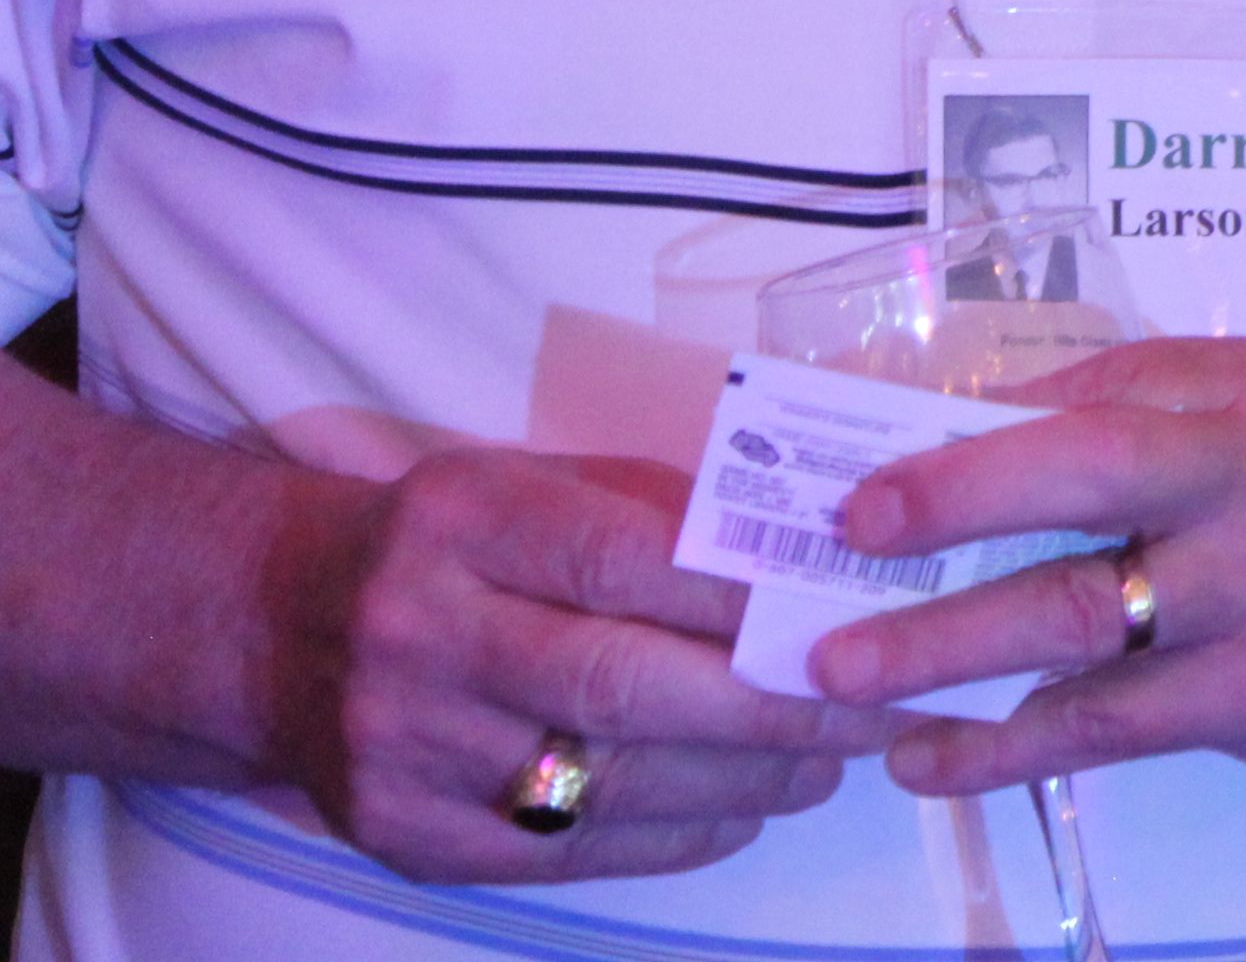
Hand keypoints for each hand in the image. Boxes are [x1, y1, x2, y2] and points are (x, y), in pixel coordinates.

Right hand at [278, 447, 889, 883]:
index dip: (747, 589)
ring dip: (744, 778)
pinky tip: (747, 809)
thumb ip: (658, 508)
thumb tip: (811, 544)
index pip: (626, 556)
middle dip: (773, 702)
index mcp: (462, 522)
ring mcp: (403, 747)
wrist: (275, 628)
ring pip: (604, 779)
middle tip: (880, 704)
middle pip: (621, 683)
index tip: (852, 603)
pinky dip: (674, 837)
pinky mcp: (401, 836)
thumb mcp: (533, 483)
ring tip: (834, 757)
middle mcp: (421, 635)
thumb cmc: (451, 543)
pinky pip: (564, 851)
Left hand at [806, 340, 1245, 798]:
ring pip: (1078, 616)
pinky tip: (927, 756)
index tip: (865, 454)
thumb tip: (946, 432)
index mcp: (1243, 394)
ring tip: (840, 671)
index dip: (976, 424)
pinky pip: (1104, 725)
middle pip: (1091, 475)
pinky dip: (1002, 746)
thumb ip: (1128, 412)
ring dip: (945, 644)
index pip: (1095, 389)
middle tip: (849, 529)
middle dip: (958, 499)